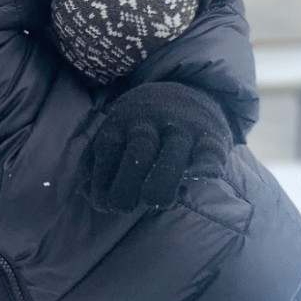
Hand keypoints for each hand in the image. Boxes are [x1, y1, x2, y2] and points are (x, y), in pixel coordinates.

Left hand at [87, 83, 232, 212]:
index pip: (107, 150)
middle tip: (125, 208)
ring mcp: (181, 127)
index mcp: (121, 123)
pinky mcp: (210, 135)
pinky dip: (207, 163)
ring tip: (157, 202)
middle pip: (140, 149)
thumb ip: (97, 164)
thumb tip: (90, 196)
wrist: (182, 93)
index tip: (104, 204)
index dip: (102, 180)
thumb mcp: (114, 134)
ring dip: (163, 180)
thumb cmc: (139, 129)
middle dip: (128, 183)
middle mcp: (151, 123)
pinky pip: (210, 149)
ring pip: (174, 150)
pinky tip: (201, 176)